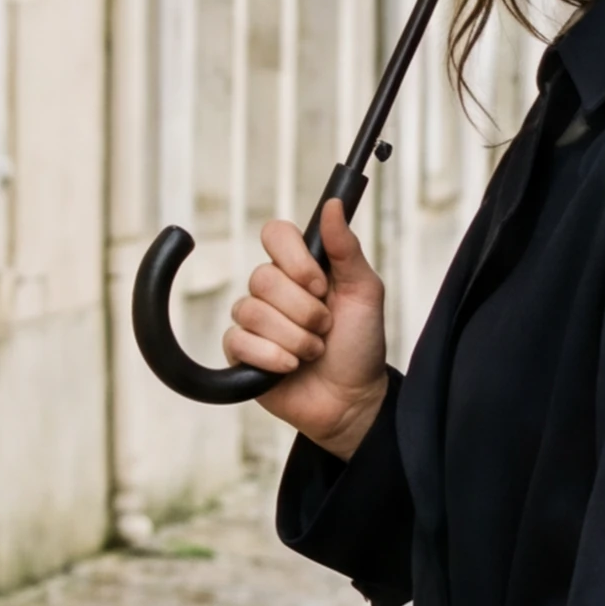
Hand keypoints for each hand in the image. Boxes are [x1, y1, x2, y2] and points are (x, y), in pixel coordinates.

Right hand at [224, 194, 385, 452]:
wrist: (352, 400)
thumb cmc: (361, 345)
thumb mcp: (365, 292)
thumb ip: (347, 248)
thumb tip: (332, 205)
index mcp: (301, 268)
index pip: (275, 234)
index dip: (293, 258)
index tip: (319, 284)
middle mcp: (274, 290)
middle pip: (263, 277)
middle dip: (304, 311)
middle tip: (325, 328)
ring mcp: (254, 321)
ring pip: (252, 311)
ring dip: (294, 338)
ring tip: (314, 352)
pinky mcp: (240, 352)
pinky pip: (239, 341)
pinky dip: (273, 357)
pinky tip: (291, 368)